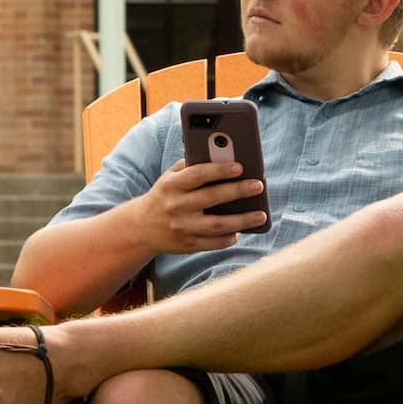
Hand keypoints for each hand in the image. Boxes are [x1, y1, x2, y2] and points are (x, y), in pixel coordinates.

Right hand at [130, 157, 273, 254]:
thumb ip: (192, 166)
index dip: (220, 170)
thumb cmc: (165, 195)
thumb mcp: (171, 177)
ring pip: (217, 225)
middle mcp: (176, 206)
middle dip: (238, 191)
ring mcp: (182, 228)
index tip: (240, 166)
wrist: (142, 227)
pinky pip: (213, 243)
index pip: (198, 174)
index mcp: (171, 185)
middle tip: (258, 186)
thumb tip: (224, 158)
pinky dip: (229, 237)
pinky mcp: (187, 245)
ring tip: (261, 214)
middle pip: (211, 198)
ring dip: (242, 220)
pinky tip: (240, 230)